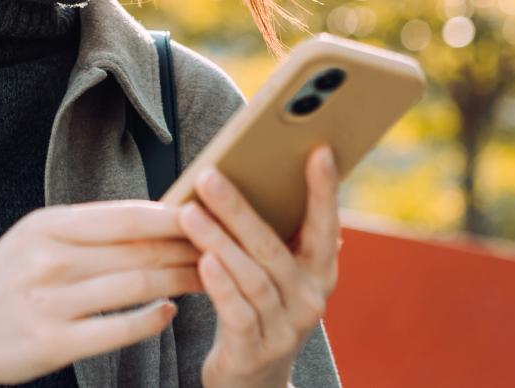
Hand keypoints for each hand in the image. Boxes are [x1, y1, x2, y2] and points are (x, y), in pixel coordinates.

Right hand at [0, 200, 203, 387]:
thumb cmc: (0, 284)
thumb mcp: (32, 241)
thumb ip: (84, 230)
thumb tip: (152, 217)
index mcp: (46, 227)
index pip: (126, 216)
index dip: (174, 216)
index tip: (210, 215)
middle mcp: (48, 261)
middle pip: (138, 252)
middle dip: (188, 250)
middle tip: (224, 249)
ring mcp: (50, 304)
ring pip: (136, 288)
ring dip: (180, 283)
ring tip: (208, 279)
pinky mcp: (53, 345)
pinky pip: (119, 330)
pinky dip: (152, 321)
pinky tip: (170, 314)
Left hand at [177, 145, 340, 387]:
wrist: (253, 383)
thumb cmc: (257, 309)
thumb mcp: (272, 275)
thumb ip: (269, 238)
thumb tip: (244, 176)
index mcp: (319, 273)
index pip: (325, 226)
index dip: (323, 190)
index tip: (319, 150)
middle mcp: (309, 299)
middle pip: (273, 247)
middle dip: (239, 209)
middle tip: (208, 175)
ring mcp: (286, 329)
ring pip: (252, 278)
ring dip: (218, 242)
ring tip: (189, 213)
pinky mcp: (256, 353)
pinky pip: (239, 314)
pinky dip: (221, 286)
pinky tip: (203, 261)